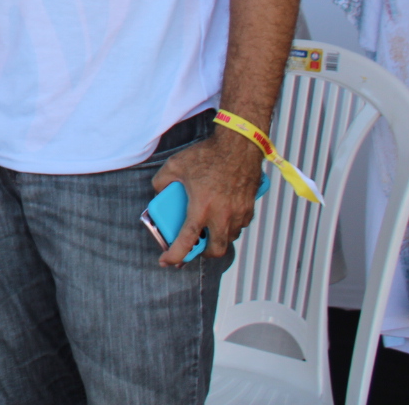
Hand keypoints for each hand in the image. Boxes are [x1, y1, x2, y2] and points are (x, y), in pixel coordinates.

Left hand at [151, 130, 263, 265]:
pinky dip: (229, 225)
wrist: (239, 146)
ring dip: (218, 237)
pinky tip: (221, 214)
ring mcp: (239, 213)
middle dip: (204, 253)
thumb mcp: (175, 165)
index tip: (168, 262)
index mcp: (201, 207)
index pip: (187, 240)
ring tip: (207, 227)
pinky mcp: (249, 208)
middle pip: (216, 250)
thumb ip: (162, 181)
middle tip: (195, 246)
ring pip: (229, 237)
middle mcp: (222, 215)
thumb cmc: (208, 155)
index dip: (176, 255)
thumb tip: (159, 192)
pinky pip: (239, 225)